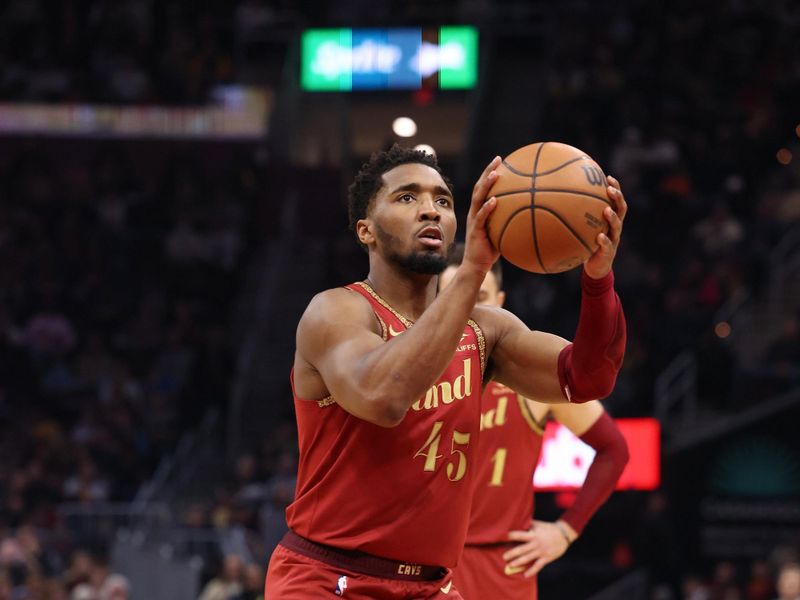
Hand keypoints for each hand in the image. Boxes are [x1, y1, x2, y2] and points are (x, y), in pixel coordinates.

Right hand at [462, 156, 501, 275]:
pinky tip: (495, 200)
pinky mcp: (475, 231)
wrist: (476, 266)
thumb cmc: (490, 251)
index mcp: (479, 211)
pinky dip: (487, 208)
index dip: (490, 173)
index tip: (501, 161)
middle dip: (488, 172)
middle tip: (498, 159)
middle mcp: (474, 212)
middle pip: (479, 187)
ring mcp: (473, 220)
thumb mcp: (502, 233)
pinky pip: (481, 217)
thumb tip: (530, 216)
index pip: (484, 188)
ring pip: (478, 198)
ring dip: (486, 185)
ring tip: (496, 174)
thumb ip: (510, 222)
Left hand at [503, 520, 574, 577]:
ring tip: (510, 565)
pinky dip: (531, 571)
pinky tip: (525, 575)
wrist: (564, 535)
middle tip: (504, 557)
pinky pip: (537, 566)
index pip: (520, 535)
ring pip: (528, 558)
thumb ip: (528, 524)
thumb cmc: (548, 528)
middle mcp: (536, 544)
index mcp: (533, 534)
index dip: (511, 536)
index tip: (503, 538)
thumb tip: (517, 521)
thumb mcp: (538, 524)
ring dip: (518, 562)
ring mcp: (541, 552)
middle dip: (512, 553)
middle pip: (522, 549)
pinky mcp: (546, 558)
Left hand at [583, 175, 627, 278]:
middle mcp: (615, 227)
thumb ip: (577, 216)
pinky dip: (604, 241)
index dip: (616, 188)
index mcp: (611, 219)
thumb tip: (558, 200)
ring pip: (617, 226)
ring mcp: (614, 239)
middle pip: (621, 209)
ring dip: (612, 217)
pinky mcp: (608, 252)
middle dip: (617, 198)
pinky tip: (600, 236)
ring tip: (606, 210)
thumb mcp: (584, 228)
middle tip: (610, 190)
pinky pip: (607, 245)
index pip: (616, 200)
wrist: (596, 267)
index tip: (608, 177)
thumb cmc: (588, 243)